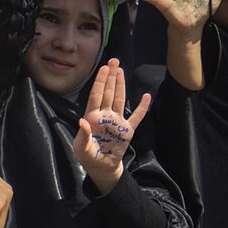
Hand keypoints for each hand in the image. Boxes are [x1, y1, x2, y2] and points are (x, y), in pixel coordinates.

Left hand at [72, 59, 151, 193]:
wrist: (101, 167)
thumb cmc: (88, 157)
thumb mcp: (81, 148)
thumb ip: (83, 135)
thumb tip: (82, 121)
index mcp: (93, 117)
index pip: (96, 96)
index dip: (100, 82)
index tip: (103, 68)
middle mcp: (105, 115)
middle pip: (108, 92)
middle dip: (110, 76)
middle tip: (113, 61)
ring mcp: (117, 121)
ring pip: (119, 99)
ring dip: (121, 84)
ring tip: (121, 70)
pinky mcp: (127, 129)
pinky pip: (137, 116)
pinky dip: (142, 107)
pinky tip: (146, 96)